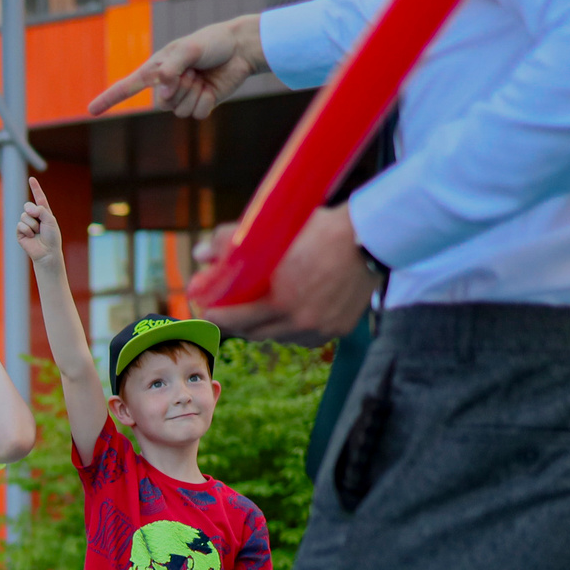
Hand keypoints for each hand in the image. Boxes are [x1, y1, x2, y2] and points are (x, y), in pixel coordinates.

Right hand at [16, 176, 65, 269]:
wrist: (47, 252)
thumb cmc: (52, 237)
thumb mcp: (50, 220)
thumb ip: (40, 210)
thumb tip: (27, 208)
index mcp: (44, 212)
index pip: (39, 197)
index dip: (35, 188)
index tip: (31, 179)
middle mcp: (34, 217)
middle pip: (27, 206)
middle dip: (33, 212)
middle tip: (40, 223)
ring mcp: (26, 224)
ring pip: (24, 216)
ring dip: (33, 225)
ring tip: (37, 233)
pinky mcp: (20, 232)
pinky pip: (20, 224)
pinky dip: (27, 230)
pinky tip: (32, 237)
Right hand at [88, 15, 264, 120]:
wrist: (241, 48)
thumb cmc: (212, 42)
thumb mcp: (189, 48)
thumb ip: (172, 68)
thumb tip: (162, 91)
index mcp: (157, 69)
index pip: (127, 86)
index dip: (108, 99)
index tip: (91, 110)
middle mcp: (167, 85)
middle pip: (162, 104)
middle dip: (179, 89)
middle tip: (193, 71)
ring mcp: (184, 96)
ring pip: (179, 111)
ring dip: (194, 94)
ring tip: (203, 77)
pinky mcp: (201, 104)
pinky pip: (196, 115)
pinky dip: (206, 102)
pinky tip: (211, 87)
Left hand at [193, 207, 375, 345]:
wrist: (369, 237)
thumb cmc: (319, 230)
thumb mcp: (272, 231)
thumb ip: (231, 241)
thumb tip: (199, 253)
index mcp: (280, 301)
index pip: (236, 320)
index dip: (217, 317)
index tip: (206, 312)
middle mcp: (300, 322)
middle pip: (256, 333)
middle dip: (238, 324)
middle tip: (229, 312)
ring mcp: (321, 329)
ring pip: (282, 338)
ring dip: (267, 328)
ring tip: (260, 313)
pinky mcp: (338, 330)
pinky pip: (306, 339)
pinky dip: (293, 331)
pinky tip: (288, 318)